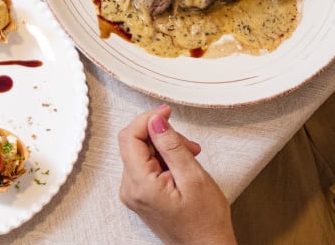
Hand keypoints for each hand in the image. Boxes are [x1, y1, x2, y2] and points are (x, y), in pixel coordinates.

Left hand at [118, 105, 235, 244]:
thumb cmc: (205, 222)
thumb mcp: (193, 177)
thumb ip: (171, 146)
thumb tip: (155, 120)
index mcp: (141, 185)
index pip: (129, 137)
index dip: (147, 119)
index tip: (166, 111)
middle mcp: (131, 190)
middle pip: (135, 144)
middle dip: (161, 136)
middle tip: (188, 145)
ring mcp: (134, 194)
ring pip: (142, 153)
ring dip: (166, 148)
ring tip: (190, 157)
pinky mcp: (141, 195)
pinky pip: (146, 166)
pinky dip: (164, 160)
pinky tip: (182, 167)